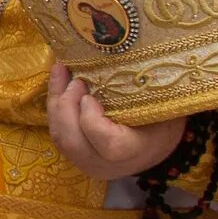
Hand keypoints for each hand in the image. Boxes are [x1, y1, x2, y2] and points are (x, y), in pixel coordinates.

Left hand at [44, 63, 186, 180]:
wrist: (156, 146)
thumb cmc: (162, 120)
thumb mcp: (161, 105)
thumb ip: (145, 89)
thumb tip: (126, 54)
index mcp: (132, 152)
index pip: (108, 143)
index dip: (92, 119)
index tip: (90, 96)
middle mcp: (106, 164)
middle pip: (73, 141)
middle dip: (66, 106)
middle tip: (74, 80)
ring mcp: (88, 163)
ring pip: (60, 137)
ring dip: (56, 103)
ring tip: (60, 72)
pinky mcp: (75, 157)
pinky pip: (59, 134)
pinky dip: (55, 109)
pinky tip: (58, 84)